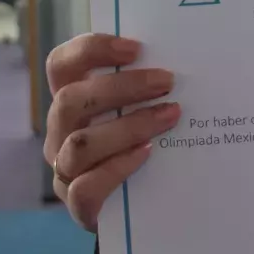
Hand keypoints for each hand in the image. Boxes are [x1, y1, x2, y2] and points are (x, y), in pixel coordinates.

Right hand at [44, 33, 178, 230]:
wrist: (147, 203)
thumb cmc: (148, 141)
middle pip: (70, 100)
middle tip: (167, 81)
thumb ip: (151, 85)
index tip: (135, 48)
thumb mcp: (145, 108)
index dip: (90, 50)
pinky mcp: (79, 204)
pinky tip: (147, 153)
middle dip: (122, 87)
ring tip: (170, 116)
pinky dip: (117, 167)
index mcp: (73, 100)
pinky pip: (85, 187)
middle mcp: (61, 132)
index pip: (62, 65)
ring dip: (127, 126)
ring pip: (79, 144)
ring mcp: (65, 169)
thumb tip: (193, 53)